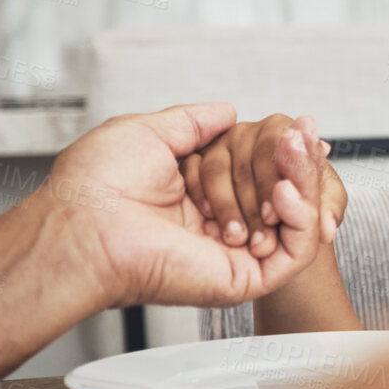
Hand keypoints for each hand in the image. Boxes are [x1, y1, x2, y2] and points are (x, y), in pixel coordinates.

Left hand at [44, 103, 334, 307]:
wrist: (82, 225)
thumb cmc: (96, 187)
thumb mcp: (150, 132)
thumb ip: (195, 122)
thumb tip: (227, 112)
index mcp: (198, 200)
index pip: (260, 177)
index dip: (283, 154)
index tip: (298, 129)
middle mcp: (220, 229)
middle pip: (286, 197)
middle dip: (300, 162)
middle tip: (305, 134)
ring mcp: (237, 254)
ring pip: (298, 222)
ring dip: (306, 183)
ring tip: (296, 151)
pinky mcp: (247, 277)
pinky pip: (296, 250)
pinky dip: (303, 217)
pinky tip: (287, 189)